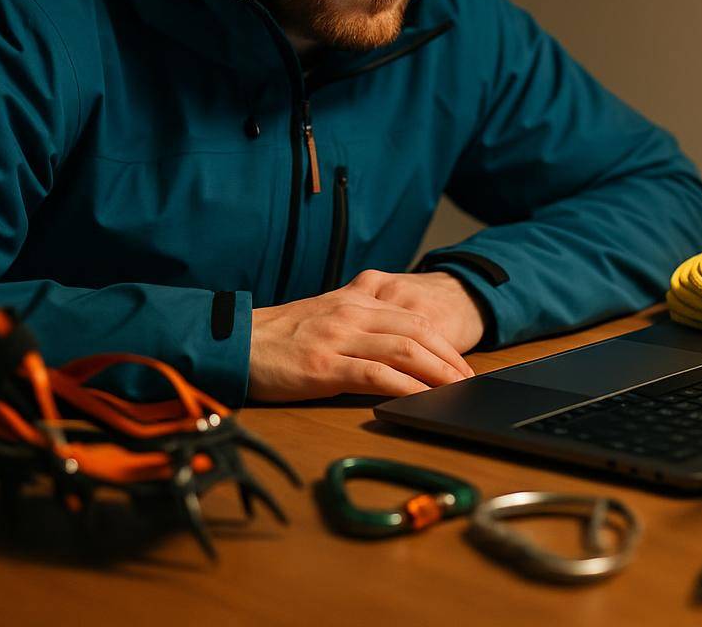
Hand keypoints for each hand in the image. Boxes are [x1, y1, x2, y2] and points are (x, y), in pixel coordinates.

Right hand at [246, 270, 483, 402]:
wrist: (233, 341)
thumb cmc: (278, 336)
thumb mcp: (324, 314)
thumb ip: (358, 318)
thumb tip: (394, 338)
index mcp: (354, 300)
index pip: (413, 317)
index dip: (444, 342)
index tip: (461, 365)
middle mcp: (351, 313)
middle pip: (418, 331)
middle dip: (450, 358)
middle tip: (469, 382)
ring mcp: (338, 338)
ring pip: (403, 350)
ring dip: (437, 373)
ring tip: (455, 392)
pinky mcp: (324, 365)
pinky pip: (376, 375)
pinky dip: (405, 388)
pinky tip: (421, 400)